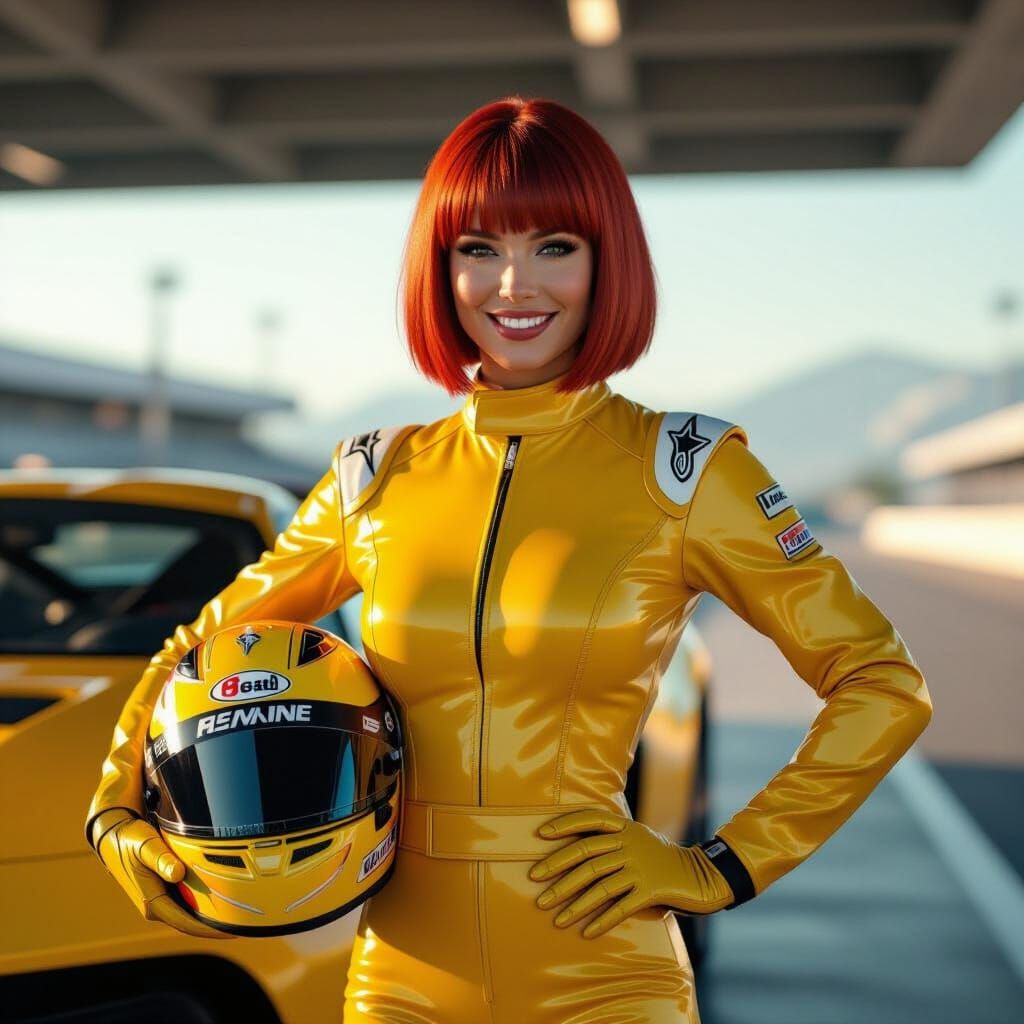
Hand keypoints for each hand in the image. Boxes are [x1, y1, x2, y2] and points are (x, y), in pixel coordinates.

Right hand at [93, 810, 232, 939]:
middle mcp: (156, 906)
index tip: (233, 930)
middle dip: (216, 925)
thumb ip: (161, 859)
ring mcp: (160, 900)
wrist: (114, 836)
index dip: (210, 929)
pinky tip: (223, 897)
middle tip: (245, 921)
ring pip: (190, 912)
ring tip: (240, 912)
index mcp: (152, 902)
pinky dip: (204, 902)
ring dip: (211, 914)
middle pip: (191, 922)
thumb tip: (177, 874)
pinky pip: (188, 902)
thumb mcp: (145, 846)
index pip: (186, 923)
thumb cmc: (131, 840)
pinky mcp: (164, 891)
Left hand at [529, 808, 734, 938]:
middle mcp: (630, 843)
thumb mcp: (639, 839)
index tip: (541, 835)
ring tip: (554, 917)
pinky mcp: (651, 890)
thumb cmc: (662, 859)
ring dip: (573, 902)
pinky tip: (585, 932)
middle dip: (556, 869)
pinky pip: (620, 907)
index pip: (590, 819)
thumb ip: (613, 840)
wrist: (701, 876)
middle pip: (586, 855)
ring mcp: (640, 866)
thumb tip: (574, 849)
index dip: (565, 825)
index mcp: (626, 827)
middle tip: (534, 881)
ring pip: (598, 884)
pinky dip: (601, 920)